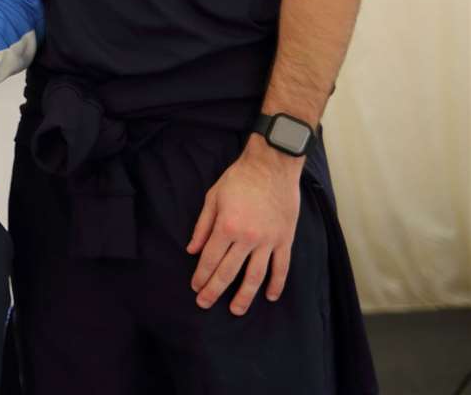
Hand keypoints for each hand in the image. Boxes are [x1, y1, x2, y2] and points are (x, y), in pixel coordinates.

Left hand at [186, 136, 302, 314]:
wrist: (272, 166)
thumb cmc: (239, 179)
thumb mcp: (212, 197)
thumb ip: (202, 226)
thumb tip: (192, 250)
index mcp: (226, 226)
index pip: (210, 259)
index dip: (201, 275)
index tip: (195, 287)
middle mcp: (247, 238)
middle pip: (229, 271)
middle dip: (215, 290)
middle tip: (205, 304)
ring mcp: (268, 240)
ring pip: (256, 275)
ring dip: (245, 295)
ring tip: (236, 311)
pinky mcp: (284, 239)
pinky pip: (281, 267)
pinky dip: (277, 284)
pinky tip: (270, 296)